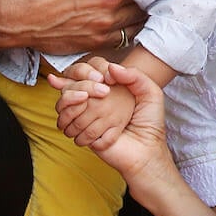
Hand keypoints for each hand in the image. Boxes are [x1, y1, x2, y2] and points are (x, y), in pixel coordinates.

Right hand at [50, 61, 169, 183]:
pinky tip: (94, 122)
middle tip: (104, 92)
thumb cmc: (150, 121)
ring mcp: (85, 118)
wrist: (147, 149)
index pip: (83, 70)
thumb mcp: (151, 92)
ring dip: (77, 103)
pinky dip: (79, 121)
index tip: (104, 78)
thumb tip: (111, 67)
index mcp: (105, 87)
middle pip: (70, 86)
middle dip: (83, 86)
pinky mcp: (81, 135)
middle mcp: (92, 101)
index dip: (87, 70)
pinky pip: (68, 125)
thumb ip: (135, 75)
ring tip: (93, 104)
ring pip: (64, 104)